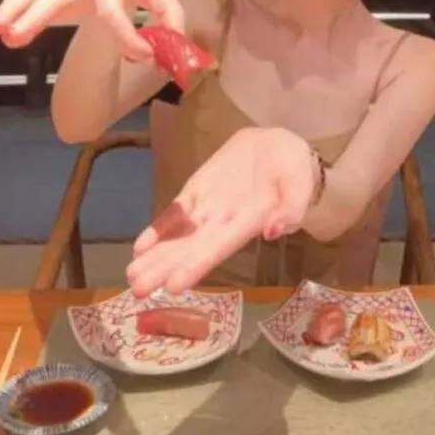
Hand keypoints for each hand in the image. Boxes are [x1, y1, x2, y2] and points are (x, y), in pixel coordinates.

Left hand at [127, 127, 316, 295]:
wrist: (278, 145)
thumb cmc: (294, 169)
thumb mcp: (301, 184)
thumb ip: (292, 209)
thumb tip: (272, 233)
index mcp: (250, 222)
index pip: (220, 247)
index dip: (197, 265)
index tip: (174, 286)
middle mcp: (225, 221)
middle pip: (192, 248)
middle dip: (165, 268)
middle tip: (138, 289)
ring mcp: (209, 206)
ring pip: (179, 235)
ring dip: (157, 255)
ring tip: (132, 275)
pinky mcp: (199, 189)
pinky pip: (177, 211)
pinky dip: (160, 228)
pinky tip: (141, 246)